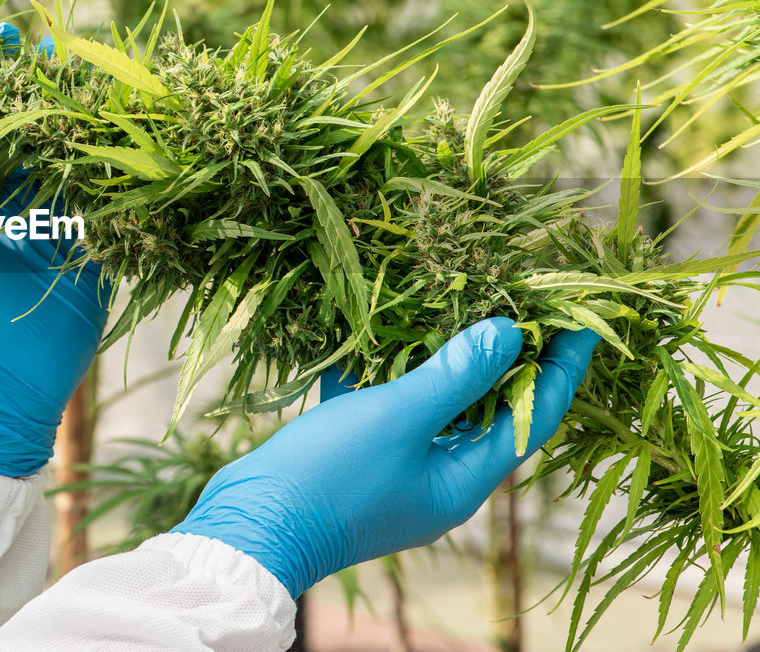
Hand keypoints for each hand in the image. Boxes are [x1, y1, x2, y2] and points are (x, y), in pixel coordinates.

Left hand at [0, 27, 112, 476]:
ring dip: (81, 122)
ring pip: (72, 161)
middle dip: (42, 90)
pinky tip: (128, 134)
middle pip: (32, 131)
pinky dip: (116, 173)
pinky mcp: (92, 254)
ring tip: (93, 74)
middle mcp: (14, 202)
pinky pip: (106, 205)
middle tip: (54, 45)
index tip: (0, 33)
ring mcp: (56, 227)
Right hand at [171, 317, 599, 597]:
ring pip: (435, 408)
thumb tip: (509, 334)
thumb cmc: (331, 476)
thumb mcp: (398, 418)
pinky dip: (386, 373)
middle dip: (503, 357)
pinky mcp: (359, 462)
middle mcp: (439, 480)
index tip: (581, 321)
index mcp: (463, 480)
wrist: (249, 526)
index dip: (560, 369)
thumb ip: (454, 376)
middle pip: (488, 412)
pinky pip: (387, 409)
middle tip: (518, 302)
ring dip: (441, 360)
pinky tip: (373, 332)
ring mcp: (397, 472)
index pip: (532, 418)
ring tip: (452, 305)